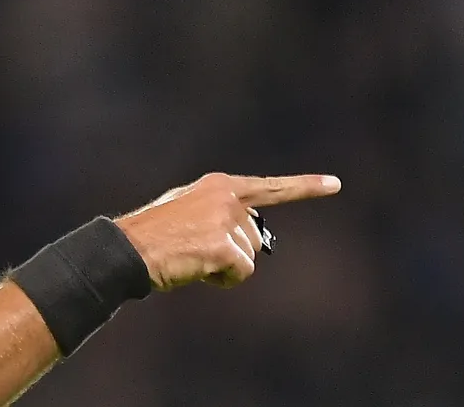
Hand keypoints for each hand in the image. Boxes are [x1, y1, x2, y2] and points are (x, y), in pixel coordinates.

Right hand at [114, 172, 340, 290]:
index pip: (269, 187)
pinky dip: (221, 279)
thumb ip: (218, 211)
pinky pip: (240, 273)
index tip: (335, 184)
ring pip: (249, 257)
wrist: (128, 249)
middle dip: (234, 251)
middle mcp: (227, 198)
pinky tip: (196, 269)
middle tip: (196, 250)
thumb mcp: (186, 209)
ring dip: (225, 266)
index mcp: (219, 186)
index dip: (304, 187)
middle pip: (256, 237)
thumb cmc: (153, 234)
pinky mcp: (224, 246)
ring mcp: (226, 221)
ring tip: (191, 258)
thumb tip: (248, 235)